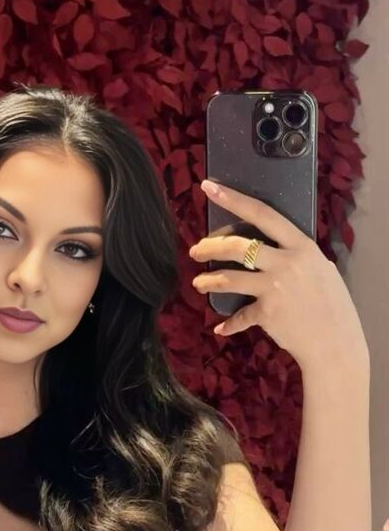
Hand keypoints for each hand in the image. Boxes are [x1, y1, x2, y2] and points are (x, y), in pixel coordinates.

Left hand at [190, 180, 369, 371]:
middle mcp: (286, 262)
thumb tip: (273, 249)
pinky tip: (221, 328)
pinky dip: (229, 324)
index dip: (234, 200)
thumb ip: (295, 256)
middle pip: (238, 246)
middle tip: (196, 251)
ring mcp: (275, 287)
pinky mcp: (266, 313)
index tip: (210, 188)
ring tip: (198, 283)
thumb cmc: (331, 304)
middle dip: (210, 247)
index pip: (263, 214)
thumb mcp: (320, 268)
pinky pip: (240, 316)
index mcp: (301, 245)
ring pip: (229, 278)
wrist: (335, 342)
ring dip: (208, 280)